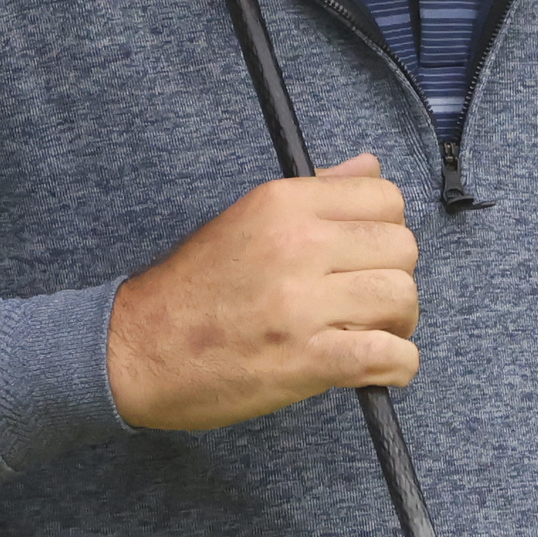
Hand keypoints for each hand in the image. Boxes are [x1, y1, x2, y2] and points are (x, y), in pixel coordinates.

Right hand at [105, 154, 419, 431]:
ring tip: (370, 335)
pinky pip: (388, 356)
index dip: (385, 230)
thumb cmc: (190, 290)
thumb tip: (369, 166)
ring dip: (397, 324)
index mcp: (282, 202)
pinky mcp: (306, 359)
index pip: (385, 197)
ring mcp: (302, 303)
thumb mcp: (247, 220)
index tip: (367, 256)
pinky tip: (379, 370)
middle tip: (369, 302)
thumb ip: (315, 193)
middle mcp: (296, 244)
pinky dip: (396, 367)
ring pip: (402, 298)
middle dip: (395, 277)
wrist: (135, 349)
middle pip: (402, 248)